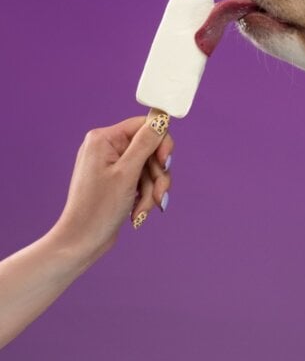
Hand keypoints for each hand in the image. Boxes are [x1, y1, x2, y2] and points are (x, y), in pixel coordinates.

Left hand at [49, 114, 173, 262]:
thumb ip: (146, 143)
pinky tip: (138, 212)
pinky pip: (143, 181)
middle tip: (158, 194)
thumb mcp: (127, 173)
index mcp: (104, 139)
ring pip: (150, 168)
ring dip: (152, 190)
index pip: (144, 126)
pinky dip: (145, 196)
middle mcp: (108, 148)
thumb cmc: (98, 208)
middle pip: (151, 150)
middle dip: (157, 175)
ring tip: (144, 209)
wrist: (83, 241)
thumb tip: (161, 119)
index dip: (160, 142)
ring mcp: (113, 165)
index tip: (165, 162)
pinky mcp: (119, 181)